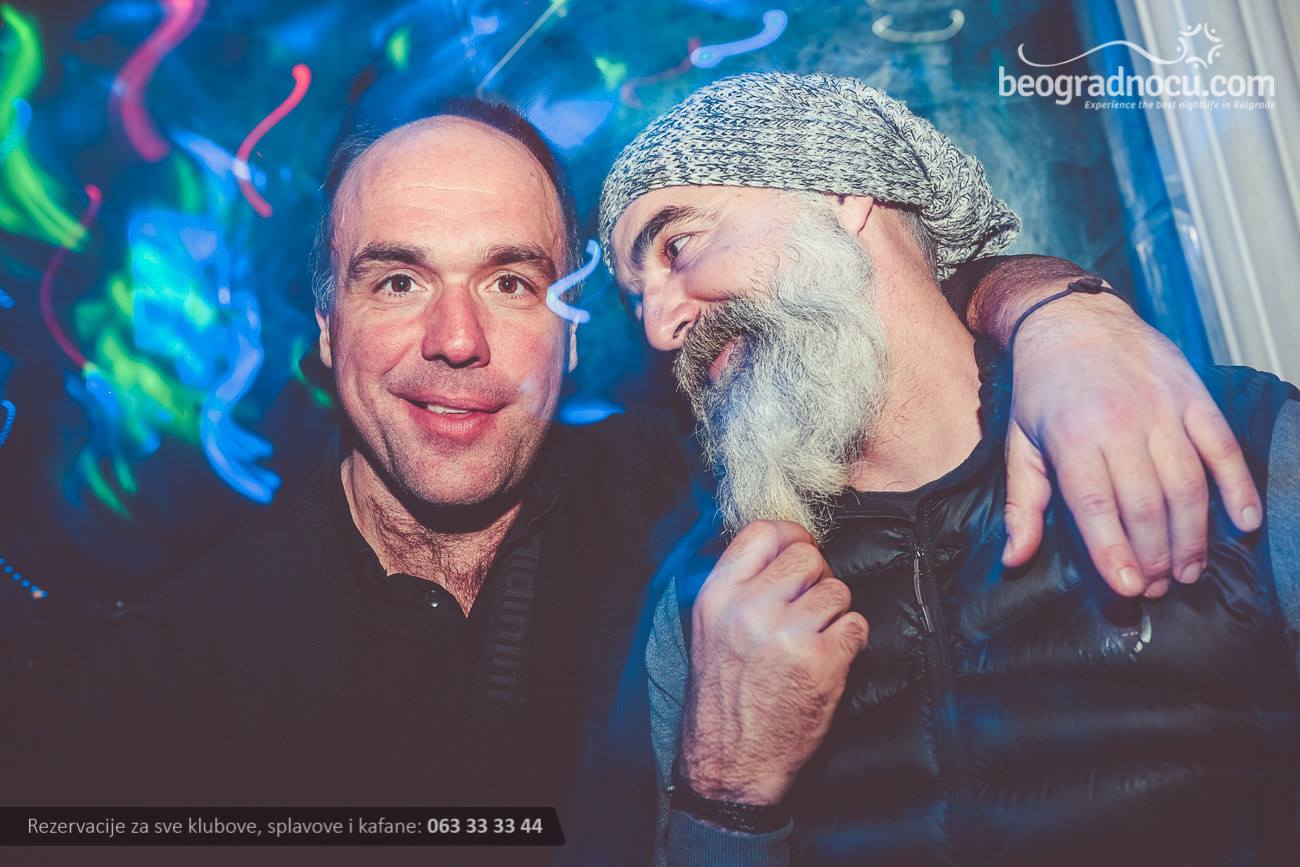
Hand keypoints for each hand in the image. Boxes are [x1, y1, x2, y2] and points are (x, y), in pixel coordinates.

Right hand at [678, 520, 868, 805]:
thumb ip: (739, 585)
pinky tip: (831, 657)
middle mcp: (750, 609)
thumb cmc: (724, 694)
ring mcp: (787, 635)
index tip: (799, 551)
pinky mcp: (822, 663)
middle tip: (810, 604)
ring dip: (835, 612)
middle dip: (818, 577)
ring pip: (837, 590)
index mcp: (717, 596)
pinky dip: (851, 640)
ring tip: (816, 637)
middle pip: (808, 556)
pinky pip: (856, 625)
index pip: (763, 531)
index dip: (791, 535)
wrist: (732, 761)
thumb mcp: (709, 629)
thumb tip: (782, 545)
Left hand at [1002, 290, 1262, 597]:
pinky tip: (1242, 524)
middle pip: (1147, 504)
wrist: (1072, 318)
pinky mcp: (1194, 397)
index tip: (1128, 587)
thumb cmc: (1042, 389)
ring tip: (1189, 570)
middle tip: (1159, 587)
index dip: (1114, 552)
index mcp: (1072, 438)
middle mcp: (1120, 424)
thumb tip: (1014, 559)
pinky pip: (1222, 448)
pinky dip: (1238, 488)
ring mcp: (1162, 409)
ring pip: (1188, 484)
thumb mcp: (1019, 443)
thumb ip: (1022, 504)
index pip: (1096, 506)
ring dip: (1193, 535)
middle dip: (1156, 555)